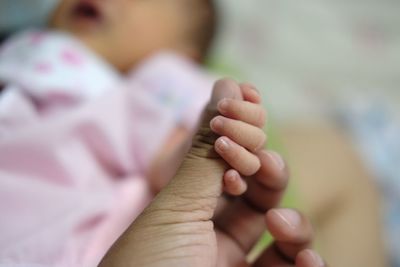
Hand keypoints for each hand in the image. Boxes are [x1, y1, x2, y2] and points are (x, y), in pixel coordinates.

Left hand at [99, 79, 325, 266]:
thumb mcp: (178, 208)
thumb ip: (209, 151)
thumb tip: (226, 85)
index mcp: (189, 209)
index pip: (225, 162)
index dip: (240, 130)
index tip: (246, 95)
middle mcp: (212, 234)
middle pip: (258, 189)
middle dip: (266, 168)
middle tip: (258, 161)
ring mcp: (235, 264)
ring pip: (282, 228)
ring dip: (292, 219)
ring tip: (280, 222)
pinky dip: (306, 261)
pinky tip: (303, 260)